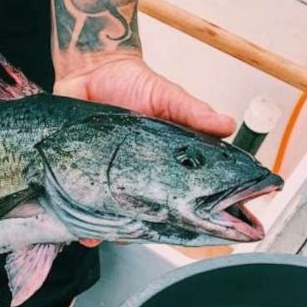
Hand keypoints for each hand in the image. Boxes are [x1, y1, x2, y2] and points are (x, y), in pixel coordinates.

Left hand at [56, 54, 235, 247]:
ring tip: (111, 237)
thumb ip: (192, 113)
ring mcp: (106, 177)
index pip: (175, 194)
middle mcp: (134, 175)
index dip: (182, 213)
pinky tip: (83, 234)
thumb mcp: (167, 96)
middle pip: (142, 213)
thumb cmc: (131, 83)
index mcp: (160, 162)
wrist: (90, 69)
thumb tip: (227, 125)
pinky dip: (80, 223)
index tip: (190, 227)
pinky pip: (79, 204)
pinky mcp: (79, 173)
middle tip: (143, 235)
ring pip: (111, 215)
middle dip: (143, 229)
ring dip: (111, 231)